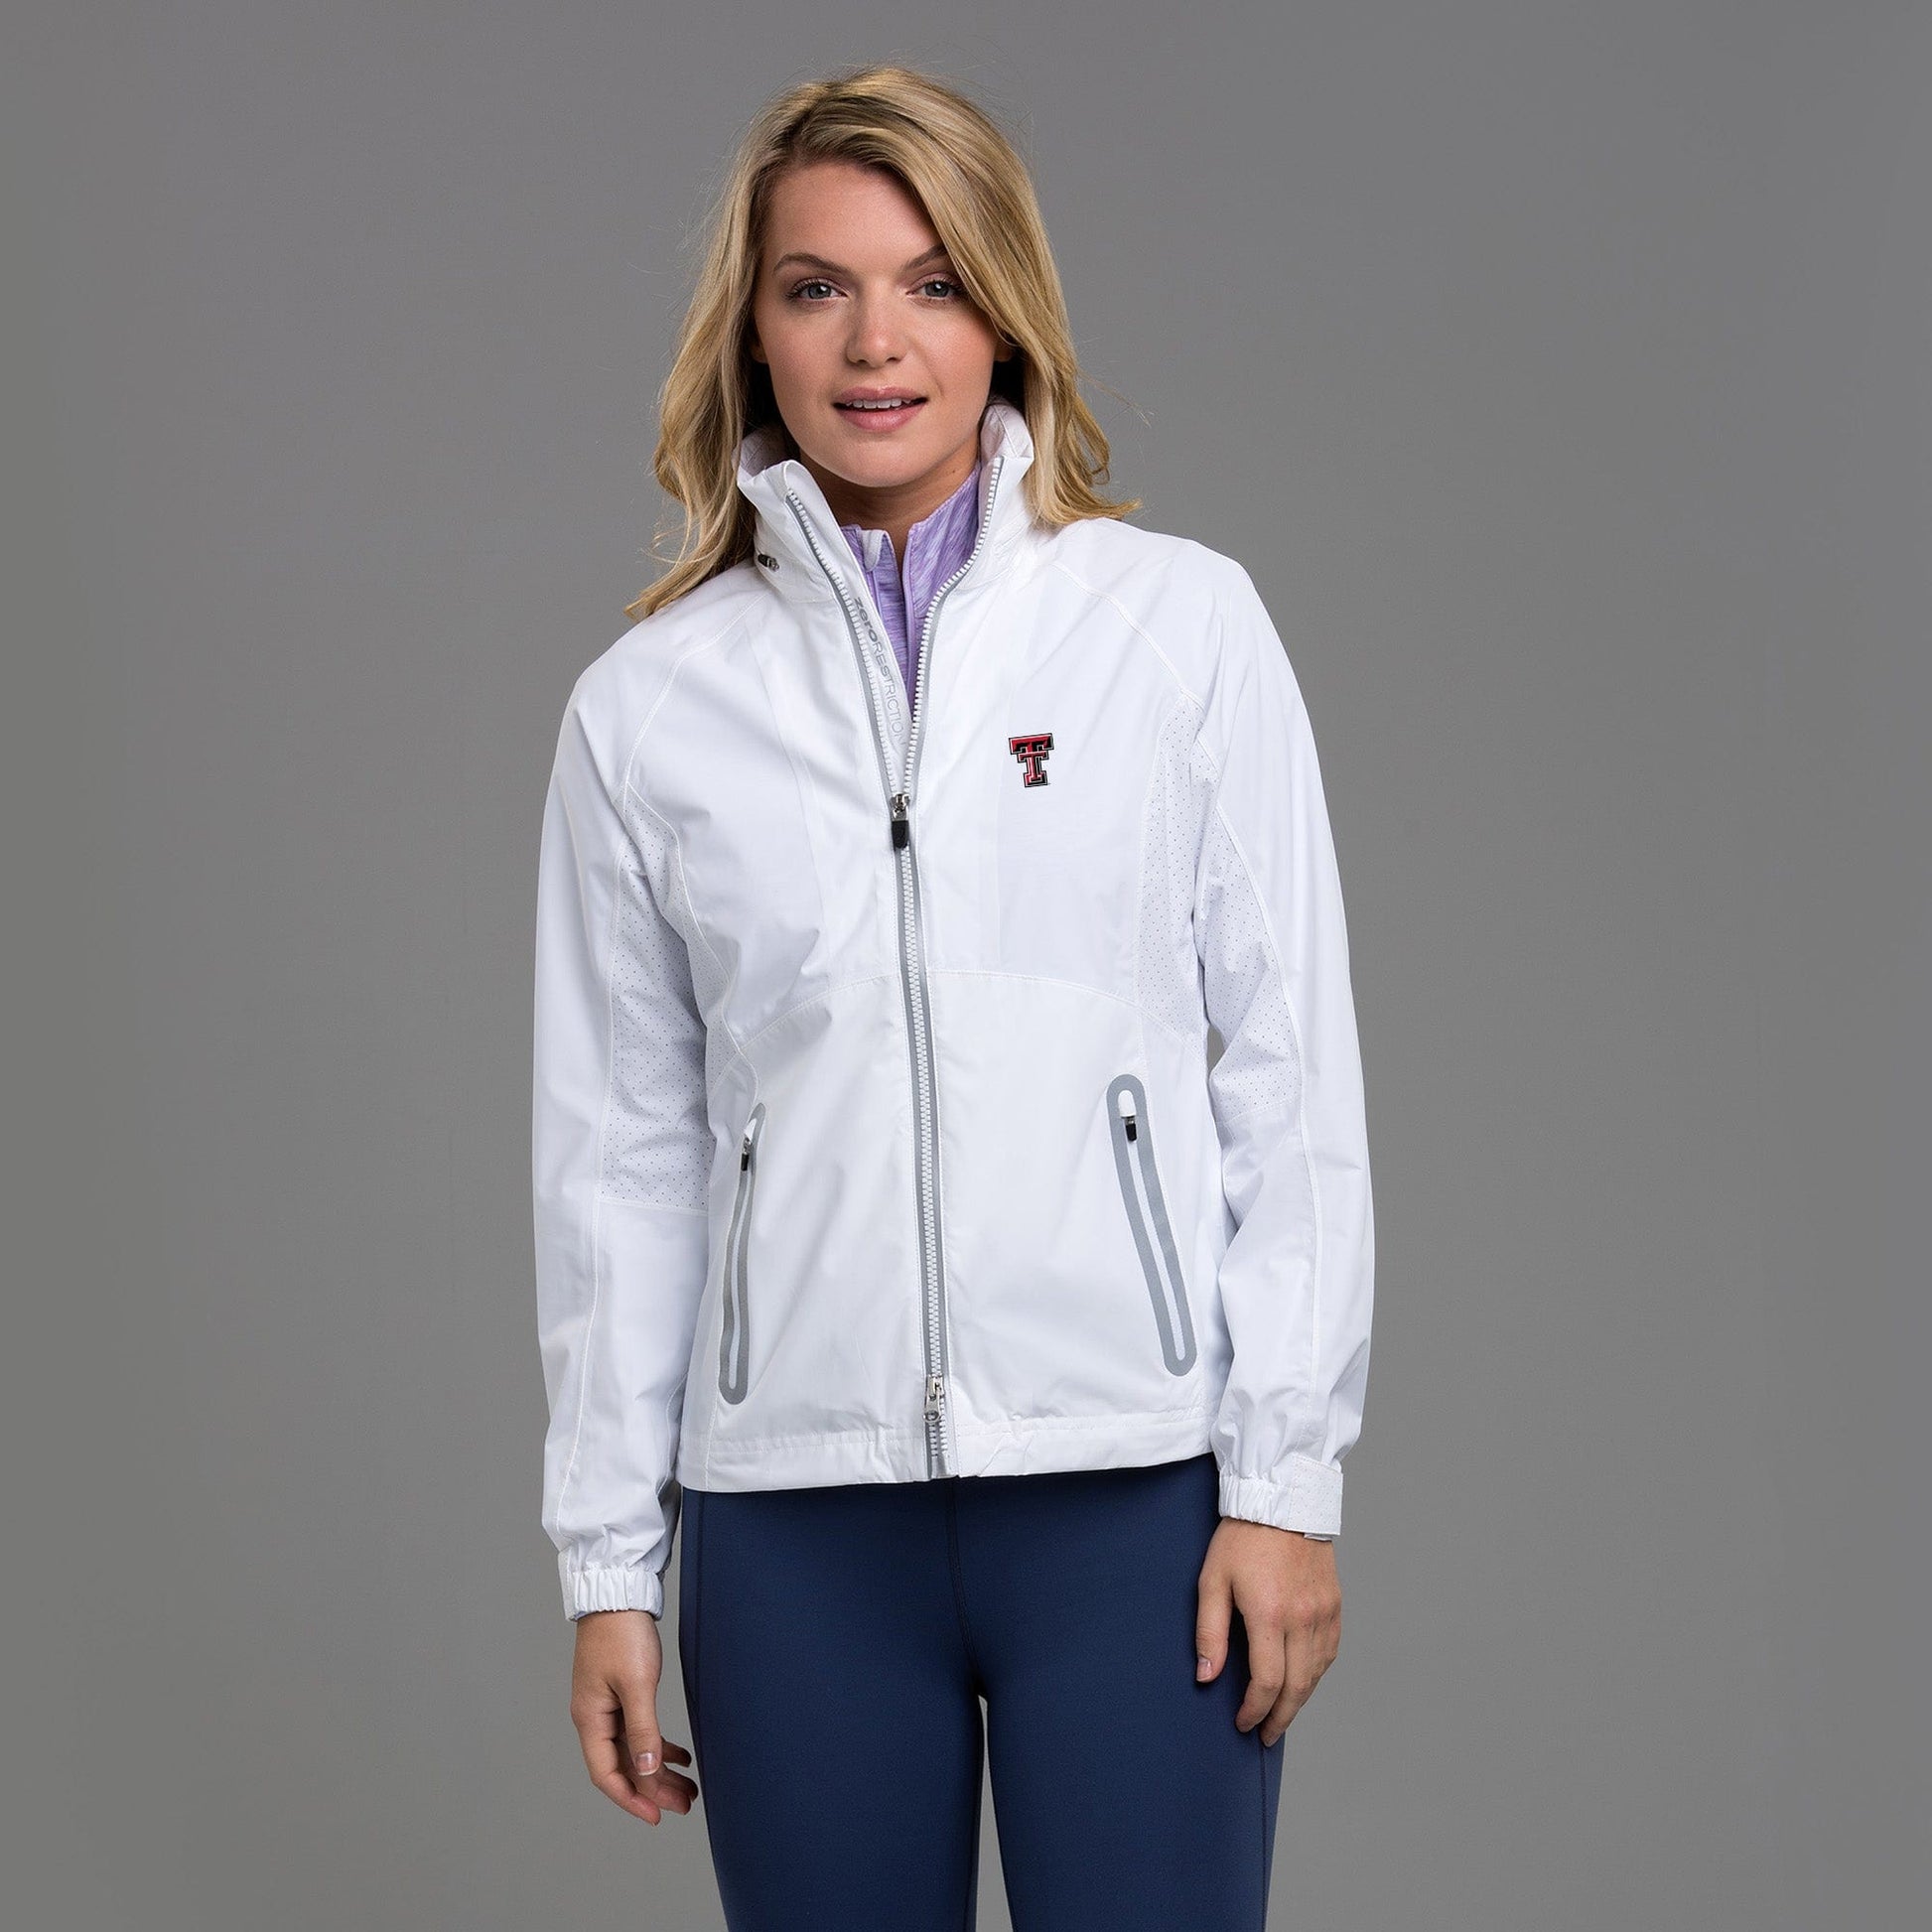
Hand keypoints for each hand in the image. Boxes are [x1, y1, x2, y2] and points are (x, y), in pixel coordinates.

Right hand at [569, 1608, 699, 1823]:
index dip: (631, 1798)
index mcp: (590, 1719)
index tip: (656, 1816)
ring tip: (689, 1788)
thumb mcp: (637, 1683)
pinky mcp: (621, 1692)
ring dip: (660, 1770)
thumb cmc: (622, 1633)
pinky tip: (681, 1756)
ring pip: (635, 1750)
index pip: (607, 1774)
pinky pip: (640, 1730)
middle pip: (624, 1766)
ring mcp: (608, 1705)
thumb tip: (647, 1771)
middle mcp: (595, 1717)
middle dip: (653, 1789)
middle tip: (685, 1805)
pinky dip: (659, 1745)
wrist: (618, 1593)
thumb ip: (643, 1728)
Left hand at [1195, 1519, 1340, 1746]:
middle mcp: (1303, 1618)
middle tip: (1265, 1735)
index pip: (1267, 1682)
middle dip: (1280, 1718)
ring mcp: (1324, 1612)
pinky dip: (1316, 1674)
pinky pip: (1329, 1652)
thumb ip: (1209, 1631)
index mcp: (1270, 1614)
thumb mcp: (1212, 1579)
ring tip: (1280, 1714)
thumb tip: (1206, 1677)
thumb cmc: (1241, 1537)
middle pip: (1297, 1688)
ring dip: (1299, 1700)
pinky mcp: (1335, 1605)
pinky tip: (1302, 1681)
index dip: (1255, 1710)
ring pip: (1317, 1674)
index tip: (1242, 1723)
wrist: (1282, 1499)